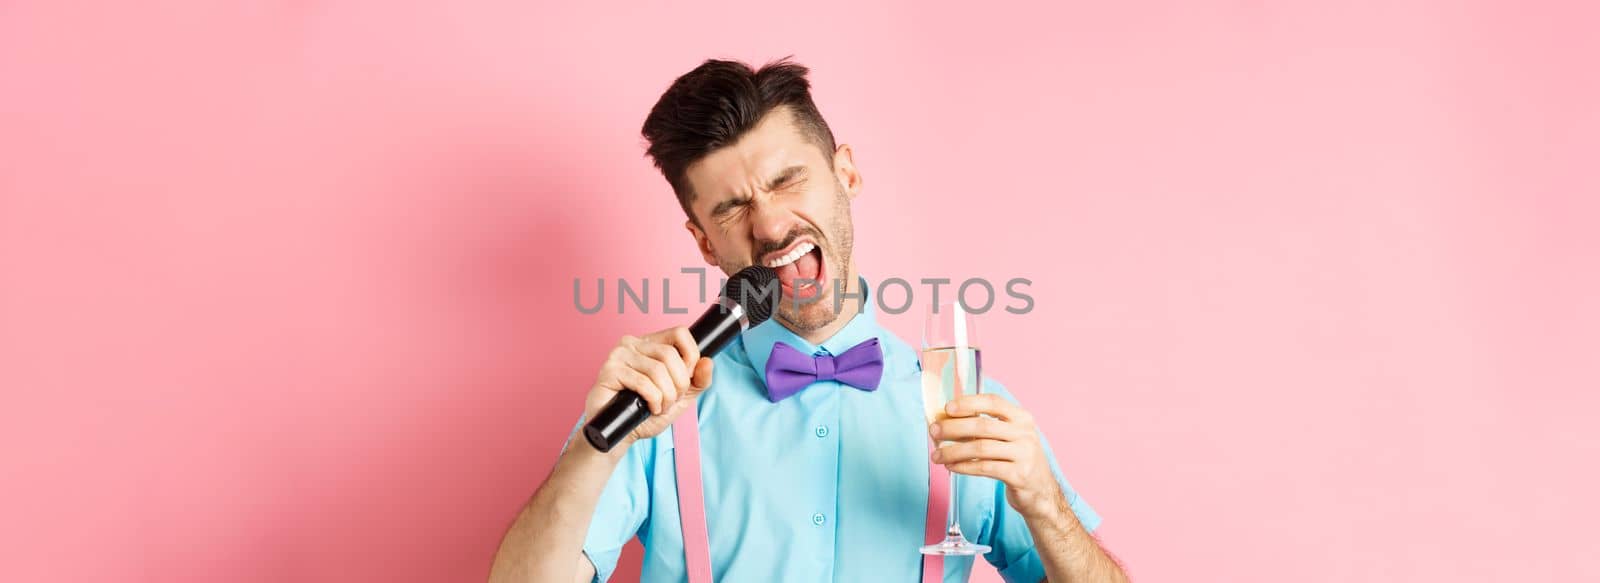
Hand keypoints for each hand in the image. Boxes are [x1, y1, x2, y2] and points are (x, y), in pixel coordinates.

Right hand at [583, 326, 714, 449]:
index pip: (680, 333)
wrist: (621, 433)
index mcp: (651, 343)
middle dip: (678, 384)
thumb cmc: (646, 413)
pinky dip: (653, 400)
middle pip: (670, 354)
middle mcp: (633, 343)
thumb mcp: (680, 397)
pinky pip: (643, 383)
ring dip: (665, 396)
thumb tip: (708, 361)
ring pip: (658, 369)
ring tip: (658, 407)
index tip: (687, 379)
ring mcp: (619, 355)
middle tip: (670, 400)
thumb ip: (698, 380)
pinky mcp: (609, 370)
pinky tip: (648, 408)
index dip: (691, 356)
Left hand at [929, 394, 1061, 516]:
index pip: (993, 402)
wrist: (1041, 492)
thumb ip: (986, 427)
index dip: (968, 403)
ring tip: (936, 456)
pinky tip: (951, 466)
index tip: (947, 408)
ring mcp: (1024, 454)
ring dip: (953, 451)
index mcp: (1022, 417)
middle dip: (953, 428)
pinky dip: (964, 466)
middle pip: (983, 426)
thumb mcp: (1010, 437)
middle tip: (933, 431)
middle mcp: (1025, 433)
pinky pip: (984, 468)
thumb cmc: (1017, 460)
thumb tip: (947, 421)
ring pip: (981, 448)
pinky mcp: (1019, 475)